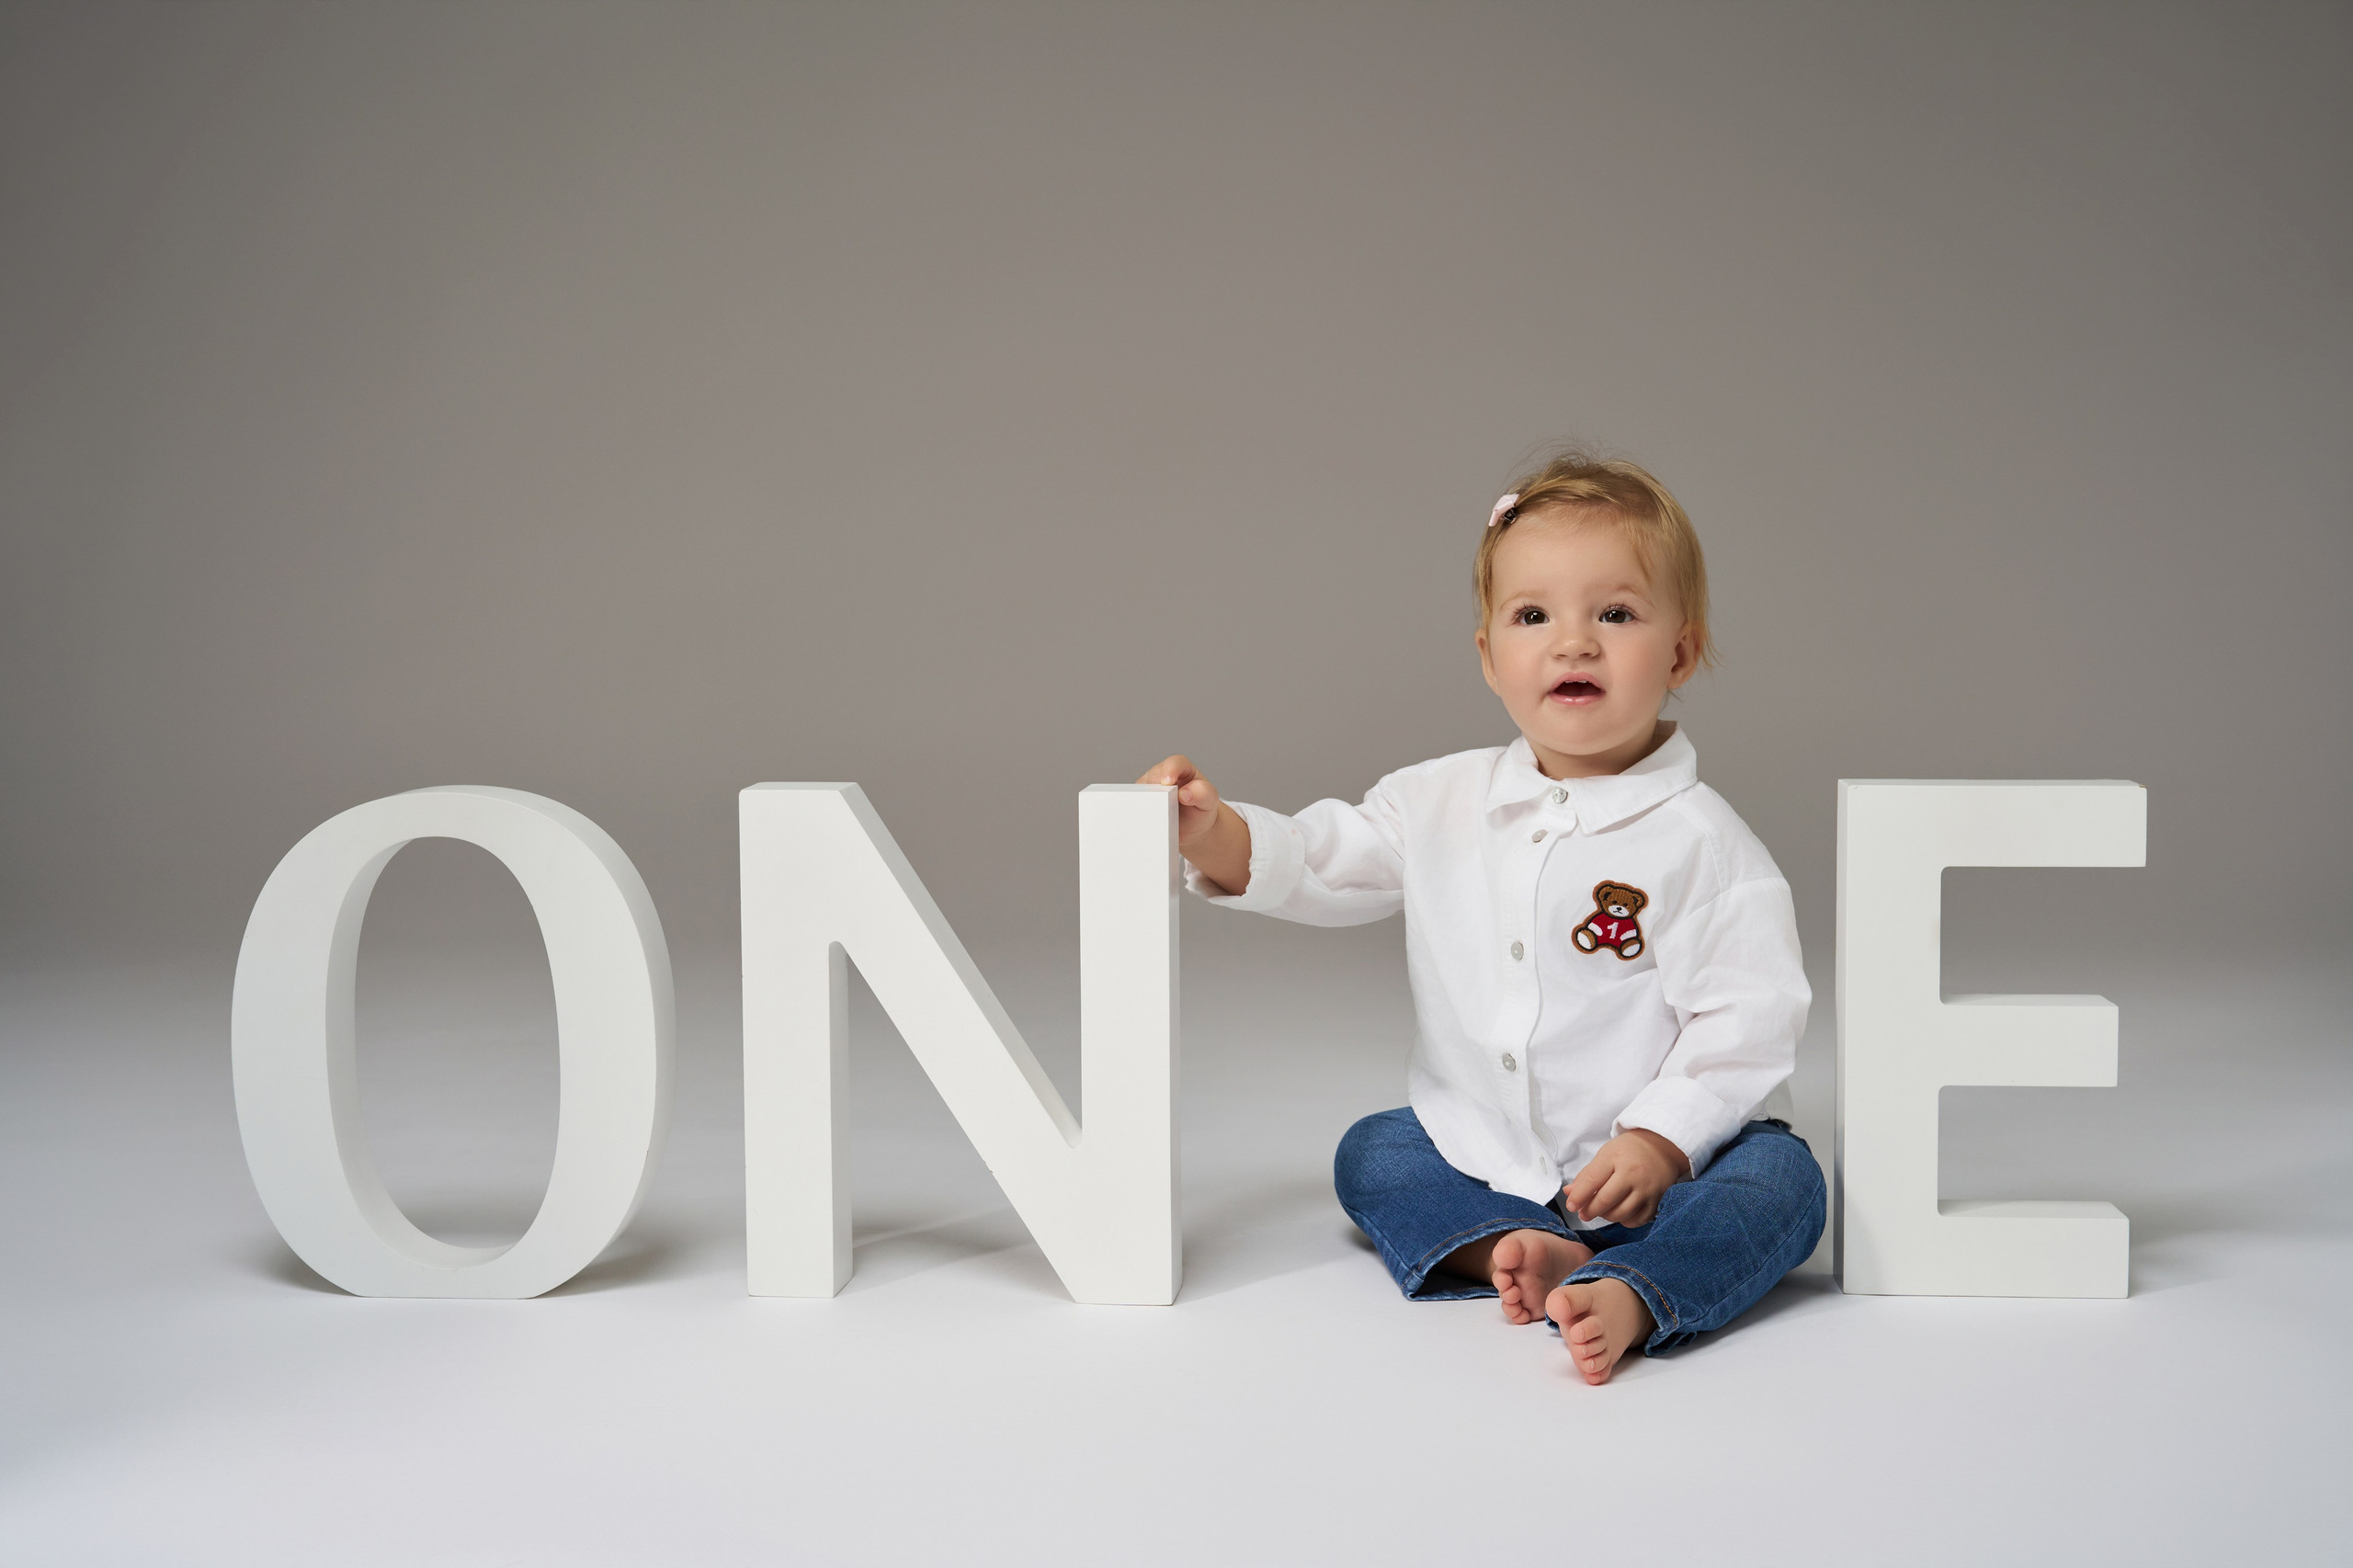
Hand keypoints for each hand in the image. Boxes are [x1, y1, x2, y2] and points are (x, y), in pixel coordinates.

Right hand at [1136, 754, 1251, 894]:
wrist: (1193, 829)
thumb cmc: (1201, 810)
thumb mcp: (1209, 801)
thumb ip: (1202, 793)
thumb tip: (1184, 793)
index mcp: (1180, 769)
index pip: (1173, 764)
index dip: (1169, 770)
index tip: (1167, 782)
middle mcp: (1160, 776)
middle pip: (1151, 778)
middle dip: (1154, 791)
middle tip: (1161, 807)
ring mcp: (1148, 791)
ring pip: (1139, 794)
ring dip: (1144, 806)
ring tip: (1156, 820)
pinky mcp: (1140, 805)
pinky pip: (1134, 809)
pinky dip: (1138, 817)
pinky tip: (1146, 825)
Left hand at [1562, 1128, 1690, 1226]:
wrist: (1663, 1147)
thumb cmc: (1629, 1151)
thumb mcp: (1606, 1155)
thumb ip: (1587, 1175)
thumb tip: (1569, 1194)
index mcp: (1615, 1158)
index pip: (1591, 1180)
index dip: (1578, 1196)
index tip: (1570, 1206)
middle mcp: (1633, 1174)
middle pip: (1605, 1201)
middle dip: (1590, 1210)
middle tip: (1583, 1213)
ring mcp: (1647, 1189)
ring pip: (1620, 1214)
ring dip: (1606, 1216)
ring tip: (1603, 1210)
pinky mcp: (1658, 1200)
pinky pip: (1637, 1220)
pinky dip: (1625, 1221)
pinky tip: (1621, 1213)